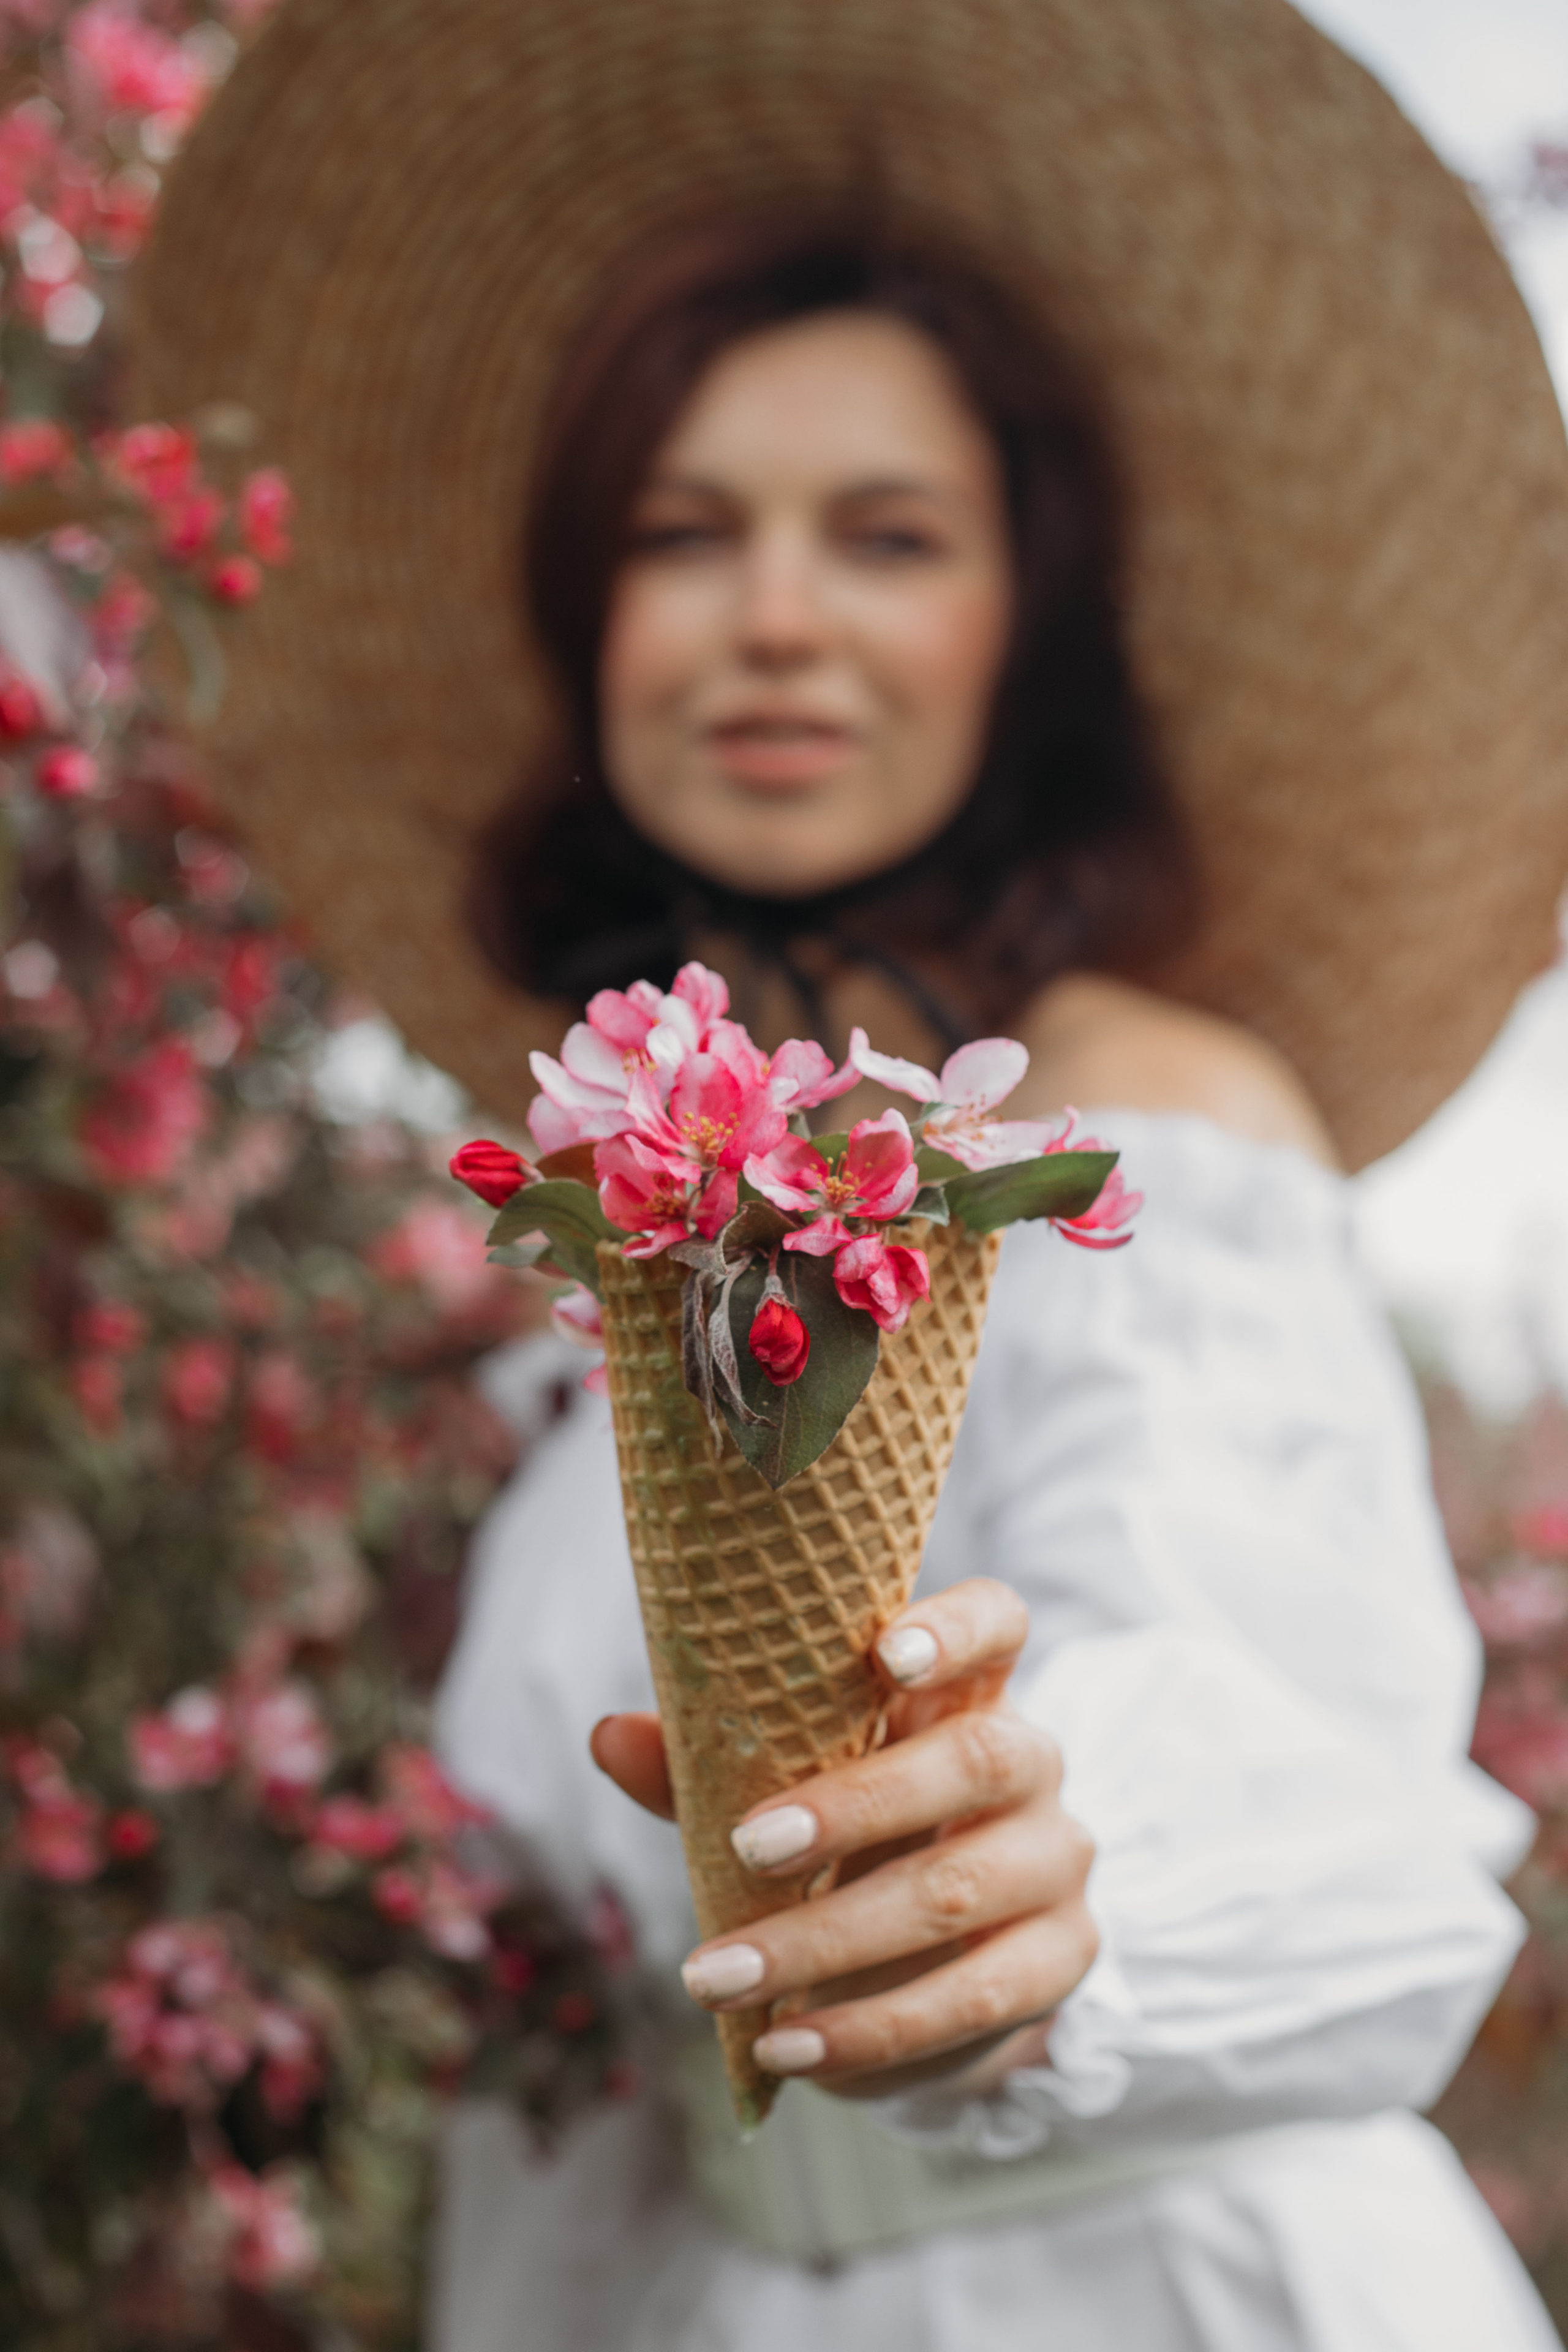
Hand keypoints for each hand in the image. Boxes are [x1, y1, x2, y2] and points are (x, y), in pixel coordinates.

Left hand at [589, 1577, 1096, 2098]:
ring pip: (958, 1892)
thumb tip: (610, 1737)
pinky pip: (970, 1998)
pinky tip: (787, 2047)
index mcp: (966, 1693)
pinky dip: (868, 2030)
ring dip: (828, 1943)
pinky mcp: (1060, 1961)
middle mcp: (1030, 1762)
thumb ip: (707, 1766)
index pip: (995, 1624)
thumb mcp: (783, 1795)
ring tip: (719, 1980)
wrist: (939, 1967)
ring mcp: (1056, 1862)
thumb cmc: (849, 1845)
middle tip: (746, 1848)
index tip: (886, 1653)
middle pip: (975, 1760)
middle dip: (857, 1806)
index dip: (954, 1628)